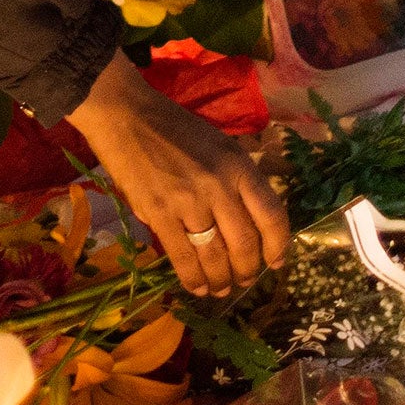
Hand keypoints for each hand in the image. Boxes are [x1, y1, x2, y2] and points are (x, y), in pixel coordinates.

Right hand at [65, 51, 289, 296]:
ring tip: (221, 288)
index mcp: (239, 165)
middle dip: (247, 271)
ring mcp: (188, 201)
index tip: (276, 263)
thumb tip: (249, 222)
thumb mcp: (220, 145)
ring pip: (215, 256)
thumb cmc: (175, 128)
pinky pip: (182, 258)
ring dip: (221, 280)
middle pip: (245, 243)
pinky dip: (192, 279)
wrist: (125, 115)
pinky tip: (197, 288)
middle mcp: (219, 185)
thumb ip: (237, 180)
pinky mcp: (158, 214)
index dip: (278, 246)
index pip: (272, 215)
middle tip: (244, 281)